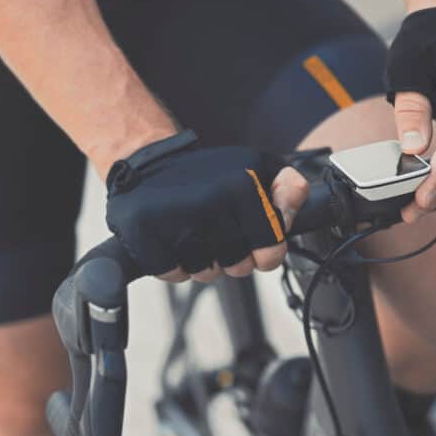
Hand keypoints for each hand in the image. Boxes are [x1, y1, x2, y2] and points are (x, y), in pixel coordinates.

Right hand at [104, 131, 308, 281]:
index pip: (271, 251)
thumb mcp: (257, 168)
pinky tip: (171, 238)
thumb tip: (290, 218)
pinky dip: (174, 264)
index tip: (255, 243)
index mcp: (243, 186)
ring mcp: (176, 218)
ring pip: (206, 273)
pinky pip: (174, 274)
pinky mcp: (144, 233)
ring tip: (193, 233)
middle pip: (239, 267)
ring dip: (203, 262)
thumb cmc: (208, 174)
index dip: (265, 254)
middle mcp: (210, 201)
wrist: (148, 161)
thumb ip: (289, 191)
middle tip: (217, 233)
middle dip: (232, 258)